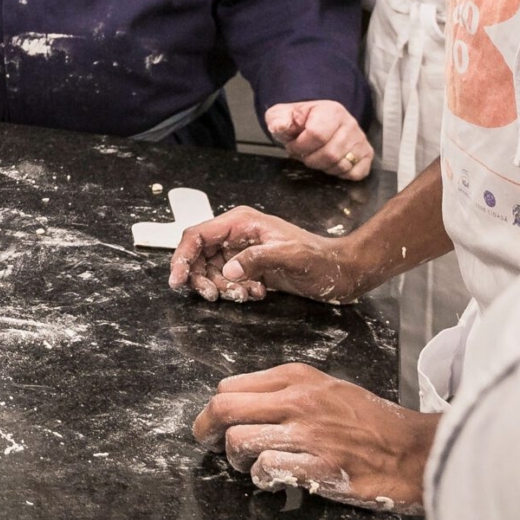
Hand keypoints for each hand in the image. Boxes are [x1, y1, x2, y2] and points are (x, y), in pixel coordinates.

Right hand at [168, 206, 366, 303]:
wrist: (342, 272)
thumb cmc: (320, 260)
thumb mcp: (290, 256)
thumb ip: (256, 260)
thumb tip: (228, 271)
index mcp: (240, 223)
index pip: (197, 236)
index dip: (182, 257)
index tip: (177, 280)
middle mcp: (236, 235)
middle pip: (199, 255)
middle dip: (202, 278)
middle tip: (214, 296)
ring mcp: (242, 251)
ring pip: (212, 270)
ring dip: (221, 287)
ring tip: (245, 295)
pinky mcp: (250, 267)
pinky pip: (227, 280)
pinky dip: (234, 291)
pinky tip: (255, 293)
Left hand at [192, 363, 433, 513]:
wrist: (415, 450)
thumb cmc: (372, 421)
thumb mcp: (327, 388)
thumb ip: (286, 390)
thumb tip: (245, 403)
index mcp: (296, 378)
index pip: (230, 386)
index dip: (216, 407)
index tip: (216, 422)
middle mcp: (297, 401)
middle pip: (224, 408)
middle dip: (207, 429)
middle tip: (208, 444)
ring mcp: (308, 434)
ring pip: (238, 440)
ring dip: (235, 459)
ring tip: (249, 466)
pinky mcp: (320, 467)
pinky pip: (267, 469)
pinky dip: (261, 478)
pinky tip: (274, 481)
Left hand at [265, 100, 371, 179]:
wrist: (317, 119)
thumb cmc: (300, 120)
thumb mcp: (283, 114)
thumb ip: (278, 119)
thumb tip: (280, 126)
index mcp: (330, 111)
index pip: (317, 135)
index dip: (300, 146)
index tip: (292, 145)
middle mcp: (350, 124)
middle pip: (330, 154)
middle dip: (310, 159)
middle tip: (303, 154)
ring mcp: (360, 139)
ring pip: (342, 165)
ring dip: (323, 167)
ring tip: (315, 157)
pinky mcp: (367, 153)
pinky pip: (356, 173)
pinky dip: (340, 174)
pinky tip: (330, 163)